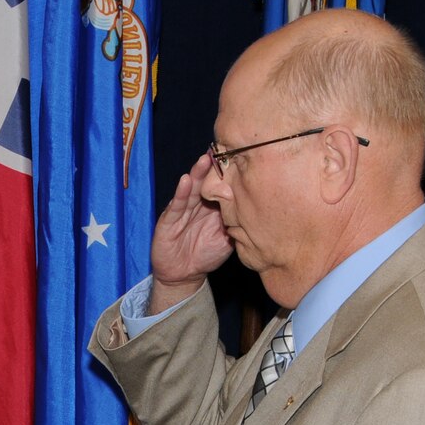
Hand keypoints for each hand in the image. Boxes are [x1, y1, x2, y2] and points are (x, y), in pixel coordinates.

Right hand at [148, 152, 230, 311]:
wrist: (184, 276)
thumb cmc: (206, 255)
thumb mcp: (227, 240)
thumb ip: (237, 226)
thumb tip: (256, 212)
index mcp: (212, 207)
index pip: (220, 186)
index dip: (227, 173)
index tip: (238, 156)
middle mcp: (197, 205)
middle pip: (205, 182)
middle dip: (212, 166)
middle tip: (221, 149)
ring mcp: (182, 212)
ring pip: (190, 189)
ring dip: (196, 174)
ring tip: (204, 159)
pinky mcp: (168, 222)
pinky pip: (175, 206)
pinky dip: (180, 193)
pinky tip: (185, 181)